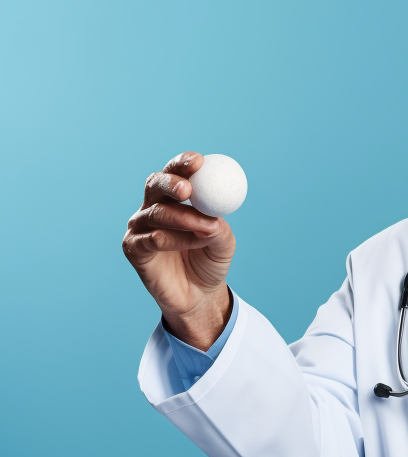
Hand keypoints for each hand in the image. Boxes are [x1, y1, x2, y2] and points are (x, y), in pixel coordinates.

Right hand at [122, 152, 235, 349]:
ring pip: (156, 213)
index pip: (174, 174)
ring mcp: (140, 227)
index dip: (182, 164)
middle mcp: (152, 208)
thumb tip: (213, 215)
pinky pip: (151, 238)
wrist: (200, 295)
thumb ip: (219, 226)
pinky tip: (190, 245)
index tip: (198, 161)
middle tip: (188, 189)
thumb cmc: (210, 261)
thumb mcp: (224, 242)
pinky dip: (173, 240)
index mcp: (174, 199)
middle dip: (171, 182)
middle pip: (154, 184)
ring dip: (184, 219)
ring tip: (207, 230)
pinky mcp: (133, 248)